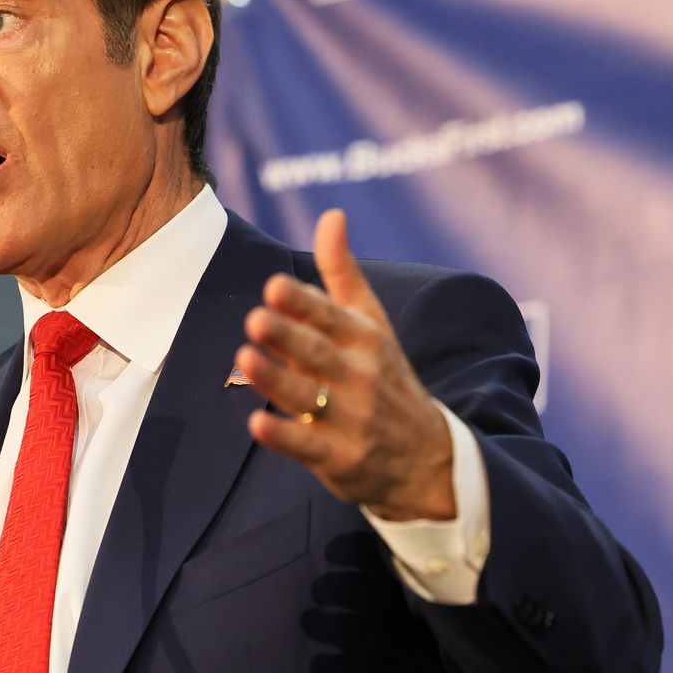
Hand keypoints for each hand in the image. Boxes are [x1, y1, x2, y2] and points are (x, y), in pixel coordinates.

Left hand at [236, 209, 455, 521]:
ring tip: (245, 358)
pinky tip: (256, 423)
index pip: (330, 316)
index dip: (303, 303)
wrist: (426, 458)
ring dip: (276, 379)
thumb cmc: (384, 377)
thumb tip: (331, 214)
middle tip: (255, 319)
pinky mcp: (339, 458)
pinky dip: (283, 437)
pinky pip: (307, 446)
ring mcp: (350, 419)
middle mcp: (358, 376)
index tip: (274, 287)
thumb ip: (342, 272)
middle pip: (317, 353)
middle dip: (288, 336)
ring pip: (307, 396)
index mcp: (364, 339)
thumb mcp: (371, 323)